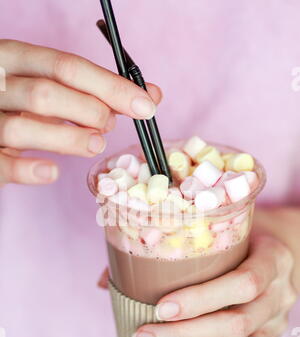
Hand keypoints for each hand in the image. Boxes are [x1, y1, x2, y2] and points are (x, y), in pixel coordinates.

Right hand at [0, 40, 160, 185]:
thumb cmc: (21, 104)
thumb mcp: (51, 86)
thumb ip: (96, 89)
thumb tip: (150, 95)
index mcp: (14, 58)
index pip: (67, 67)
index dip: (111, 87)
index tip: (146, 105)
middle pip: (46, 93)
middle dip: (89, 112)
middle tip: (108, 125)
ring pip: (24, 127)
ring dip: (69, 139)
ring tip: (94, 145)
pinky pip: (2, 164)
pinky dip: (30, 170)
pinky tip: (53, 171)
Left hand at [132, 234, 296, 336]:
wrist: (281, 252)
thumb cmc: (239, 240)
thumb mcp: (220, 230)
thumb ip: (169, 248)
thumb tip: (105, 280)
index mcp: (271, 258)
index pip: (245, 282)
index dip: (203, 298)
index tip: (161, 307)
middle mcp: (278, 296)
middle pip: (238, 324)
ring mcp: (275, 326)